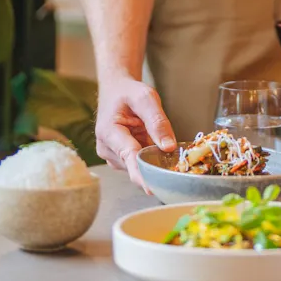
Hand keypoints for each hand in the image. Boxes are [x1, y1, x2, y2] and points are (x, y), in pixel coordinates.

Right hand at [95, 74, 175, 189]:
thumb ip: (157, 121)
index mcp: (108, 132)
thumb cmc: (127, 92)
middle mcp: (107, 148)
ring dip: (152, 159)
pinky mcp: (119, 159)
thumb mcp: (145, 98)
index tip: (151, 189)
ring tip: (157, 140)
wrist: (115, 90)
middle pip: (135, 164)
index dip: (141, 174)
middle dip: (154, 163)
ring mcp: (112, 156)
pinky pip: (138, 164)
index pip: (128, 157)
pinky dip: (149, 158)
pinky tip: (152, 146)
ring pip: (138, 166)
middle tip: (173, 156)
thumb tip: (168, 147)